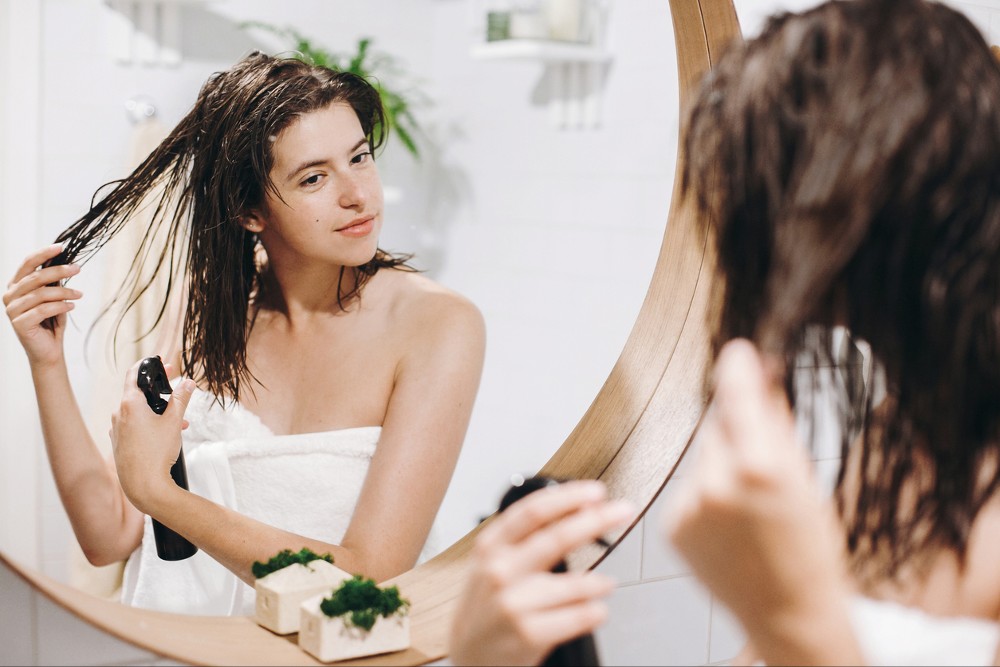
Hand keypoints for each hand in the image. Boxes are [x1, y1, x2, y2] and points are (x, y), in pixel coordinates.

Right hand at [3, 244, 81, 367]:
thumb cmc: (51, 322)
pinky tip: (72, 306)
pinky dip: (60, 306)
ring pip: (41, 294)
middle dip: (59, 271)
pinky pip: (42, 309)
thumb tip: (64, 262)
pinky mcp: (19, 323)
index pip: (27, 264)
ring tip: (79, 295)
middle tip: (78, 269)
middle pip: (35, 277)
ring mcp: (12, 310)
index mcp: (15, 286)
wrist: (48, 350)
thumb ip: (54, 281)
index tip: (61, 247)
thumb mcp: (54, 297)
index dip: (43, 253)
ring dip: (64, 292)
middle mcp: (10, 296)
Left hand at [110, 358, 195, 514]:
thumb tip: (188, 382)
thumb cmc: (157, 452)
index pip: (134, 374)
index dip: (149, 366)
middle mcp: (119, 414)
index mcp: (129, 404)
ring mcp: (117, 430)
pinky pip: (134, 427)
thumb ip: (181, 398)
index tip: (164, 366)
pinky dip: (149, 425)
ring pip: (139, 413)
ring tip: (180, 422)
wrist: (143, 485)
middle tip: (178, 392)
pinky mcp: (119, 443)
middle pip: (139, 394)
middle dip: (161, 394)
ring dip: (158, 412)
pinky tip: (166, 436)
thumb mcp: (174, 421)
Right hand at [449, 480, 632, 666]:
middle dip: (597, 520)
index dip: (568, 497)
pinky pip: (579, 617)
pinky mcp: (529, 634)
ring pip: (576, 585)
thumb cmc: (487, 605)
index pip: (533, 511)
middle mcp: (500, 571)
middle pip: (557, 537)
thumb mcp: (493, 563)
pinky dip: (595, 612)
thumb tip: (577, 509)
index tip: (594, 492)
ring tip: (606, 584)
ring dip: (601, 583)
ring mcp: (514, 604)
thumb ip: (527, 537)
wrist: (471, 655)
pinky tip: (596, 610)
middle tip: (622, 511)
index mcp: (491, 546)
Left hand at [664, 339, 859, 663]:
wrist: (789, 612)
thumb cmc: (810, 548)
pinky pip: (688, 488)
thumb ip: (776, 423)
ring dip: (721, 464)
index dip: (737, 368)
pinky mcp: (672, 524)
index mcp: (760, 467)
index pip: (737, 395)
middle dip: (737, 428)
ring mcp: (689, 505)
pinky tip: (730, 523)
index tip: (738, 352)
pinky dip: (705, 494)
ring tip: (749, 506)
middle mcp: (717, 482)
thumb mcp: (805, 478)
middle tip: (762, 459)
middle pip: (718, 425)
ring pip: (703, 457)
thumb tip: (763, 374)